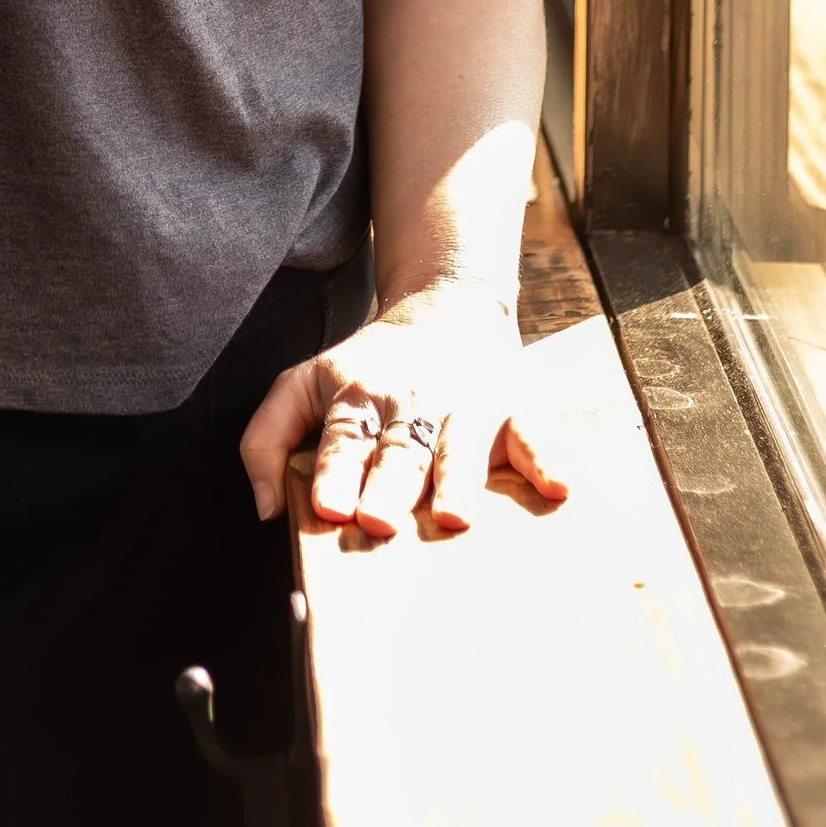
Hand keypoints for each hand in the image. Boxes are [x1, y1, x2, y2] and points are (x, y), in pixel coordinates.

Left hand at [239, 283, 568, 538]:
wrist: (450, 306)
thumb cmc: (367, 368)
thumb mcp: (305, 384)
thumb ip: (268, 440)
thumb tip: (268, 511)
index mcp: (356, 396)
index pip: (343, 439)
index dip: (335, 471)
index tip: (329, 507)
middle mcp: (411, 401)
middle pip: (399, 449)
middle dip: (390, 484)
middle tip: (380, 519)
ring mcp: (466, 405)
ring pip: (460, 447)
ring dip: (457, 480)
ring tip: (454, 517)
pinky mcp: (514, 408)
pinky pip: (533, 434)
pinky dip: (546, 459)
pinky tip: (557, 487)